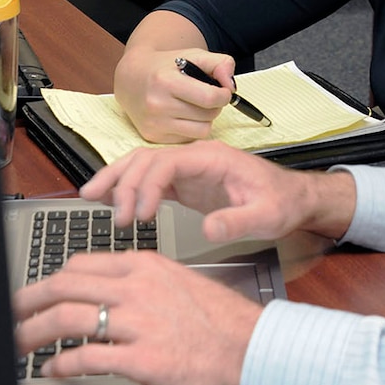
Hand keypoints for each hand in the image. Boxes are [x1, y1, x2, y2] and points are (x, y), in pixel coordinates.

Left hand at [13, 250, 260, 384]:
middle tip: (10, 314)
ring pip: (66, 318)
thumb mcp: (179, 284)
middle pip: (63, 286)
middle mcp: (137, 289)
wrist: (251, 347)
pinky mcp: (141, 356)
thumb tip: (107, 296)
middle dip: (27, 301)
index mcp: (145, 266)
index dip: (50, 281)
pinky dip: (61, 363)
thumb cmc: (221, 322)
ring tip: (18, 345)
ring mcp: (137, 322)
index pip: (81, 265)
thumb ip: (141, 284)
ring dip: (32, 332)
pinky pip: (87, 356)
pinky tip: (53, 369)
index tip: (37, 294)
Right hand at [81, 140, 357, 240]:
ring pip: (142, 165)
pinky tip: (110, 201)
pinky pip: (149, 180)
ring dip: (117, 180)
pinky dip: (128, 188)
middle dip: (124, 183)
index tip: (141, 216)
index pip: (167, 162)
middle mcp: (196, 157)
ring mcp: (189, 168)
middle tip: (114, 216)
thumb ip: (238, 221)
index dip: (148, 186)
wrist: (293, 199)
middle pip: (147, 159)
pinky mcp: (185, 183)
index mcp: (213, 158)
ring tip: (91, 199)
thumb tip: (208, 227)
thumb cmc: (282, 203)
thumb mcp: (266, 216)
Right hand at [115, 44, 235, 142]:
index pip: (209, 98)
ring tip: (195, 106)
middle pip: (209, 115)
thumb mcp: (193, 55)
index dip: (223, 95)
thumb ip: (219, 63)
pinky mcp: (152, 136)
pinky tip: (182, 115)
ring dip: (205, 119)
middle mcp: (157, 104)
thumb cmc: (166, 66)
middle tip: (205, 96)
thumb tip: (231, 86)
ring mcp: (154, 123)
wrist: (131, 78)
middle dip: (214, 105)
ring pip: (202, 130)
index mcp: (166, 81)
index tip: (222, 90)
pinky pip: (188, 138)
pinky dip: (191, 128)